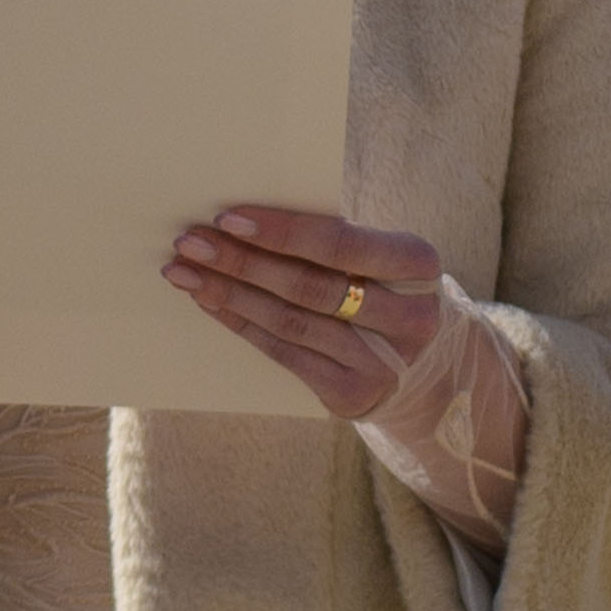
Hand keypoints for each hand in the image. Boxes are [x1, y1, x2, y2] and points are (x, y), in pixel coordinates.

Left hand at [168, 208, 450, 419]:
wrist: (425, 364)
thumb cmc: (387, 289)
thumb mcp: (385, 258)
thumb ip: (338, 242)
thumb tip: (250, 221)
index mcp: (418, 265)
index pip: (343, 245)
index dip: (283, 232)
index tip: (229, 217)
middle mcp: (407, 317)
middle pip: (309, 287)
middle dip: (243, 262)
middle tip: (191, 242)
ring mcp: (380, 361)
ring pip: (289, 323)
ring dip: (230, 294)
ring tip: (185, 272)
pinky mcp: (350, 393)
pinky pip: (283, 353)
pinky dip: (241, 324)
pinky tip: (209, 302)